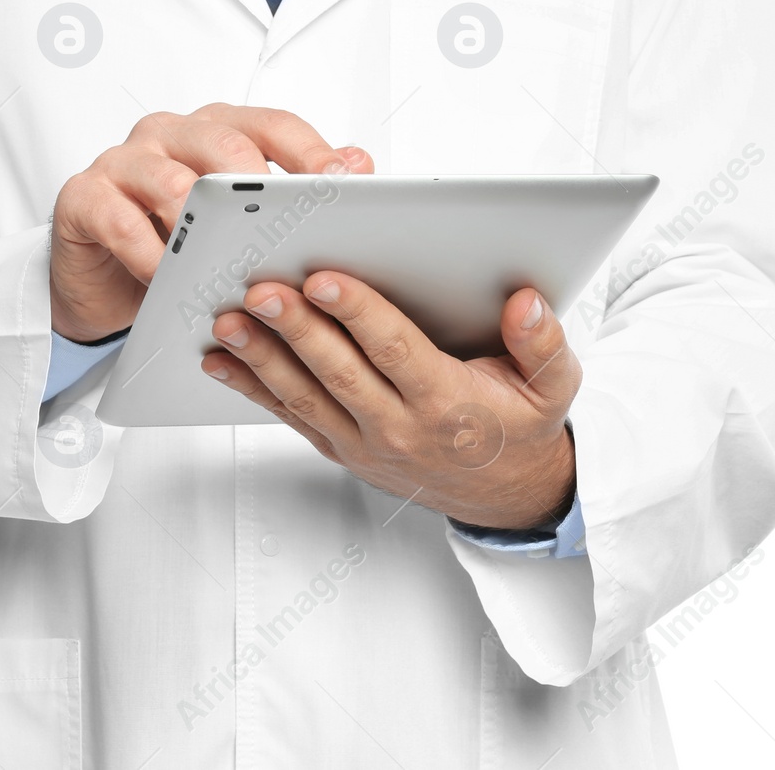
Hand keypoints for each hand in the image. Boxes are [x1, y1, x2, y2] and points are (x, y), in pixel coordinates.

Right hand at [49, 105, 372, 341]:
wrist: (101, 280)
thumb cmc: (179, 242)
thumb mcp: (242, 224)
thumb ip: (295, 193)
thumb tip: (360, 160)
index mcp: (218, 131)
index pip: (272, 126)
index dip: (310, 152)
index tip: (343, 183)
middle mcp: (172, 134)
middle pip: (222, 143)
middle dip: (258, 185)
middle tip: (284, 225)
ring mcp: (125, 162)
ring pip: (169, 179)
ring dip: (201, 225)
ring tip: (226, 263)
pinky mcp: (84, 197)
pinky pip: (118, 219)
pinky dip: (148, 253)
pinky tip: (168, 278)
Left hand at [201, 274, 579, 530]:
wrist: (505, 495)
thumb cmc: (520, 426)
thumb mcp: (554, 388)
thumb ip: (544, 344)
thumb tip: (526, 303)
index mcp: (449, 404)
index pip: (396, 352)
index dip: (359, 314)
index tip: (326, 279)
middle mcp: (400, 427)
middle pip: (339, 372)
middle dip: (296, 329)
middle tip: (260, 290)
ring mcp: (365, 443)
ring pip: (304, 396)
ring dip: (261, 358)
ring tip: (227, 322)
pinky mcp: (342, 449)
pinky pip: (291, 416)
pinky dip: (252, 387)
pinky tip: (220, 360)